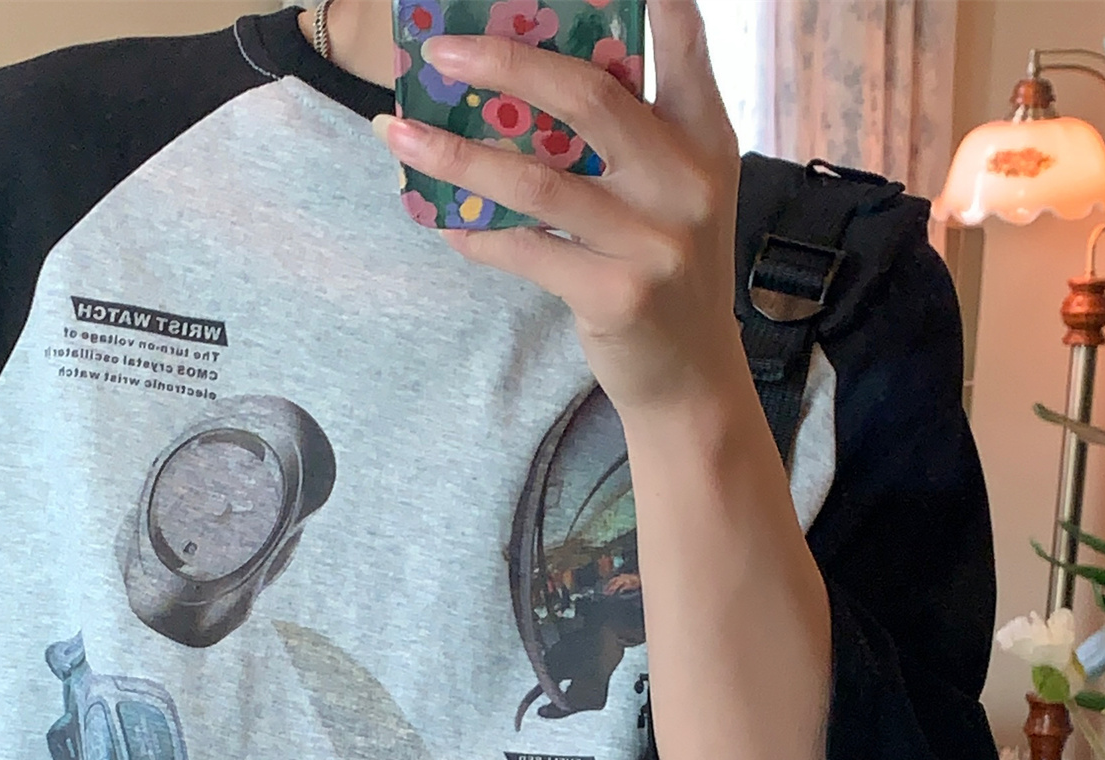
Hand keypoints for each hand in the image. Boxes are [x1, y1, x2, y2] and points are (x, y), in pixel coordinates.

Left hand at [378, 0, 743, 422]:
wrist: (691, 378)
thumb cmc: (669, 272)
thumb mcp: (675, 193)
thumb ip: (633, 136)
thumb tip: (533, 78)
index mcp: (705, 137)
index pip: (679, 45)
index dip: (647, 2)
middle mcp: (686, 181)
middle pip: (587, 97)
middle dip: (506, 62)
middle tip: (441, 51)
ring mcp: (655, 241)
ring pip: (539, 181)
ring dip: (458, 155)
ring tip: (398, 133)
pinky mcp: (618, 294)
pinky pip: (527, 251)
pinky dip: (477, 235)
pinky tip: (441, 223)